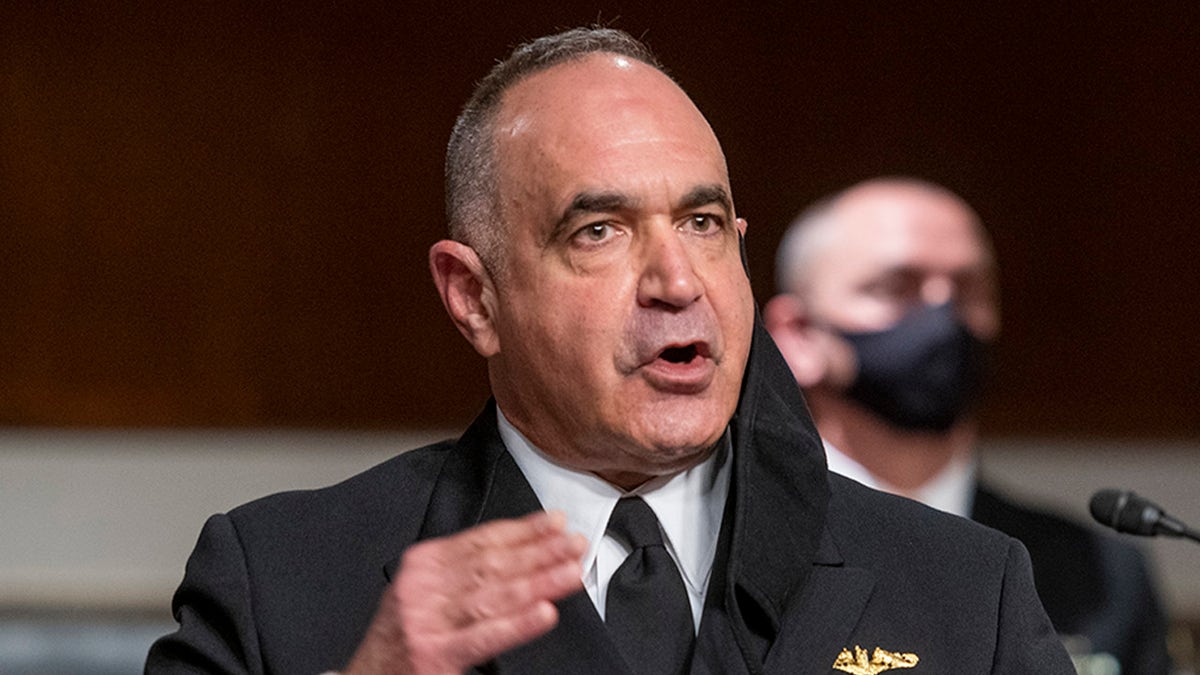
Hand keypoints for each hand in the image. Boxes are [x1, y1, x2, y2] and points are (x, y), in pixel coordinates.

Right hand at [343, 510, 586, 673]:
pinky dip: (518, 623)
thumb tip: (523, 551)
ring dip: (539, 581)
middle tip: (573, 544)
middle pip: (493, 563)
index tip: (555, 524)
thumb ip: (465, 571)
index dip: (524, 530)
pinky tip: (544, 613)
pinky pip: (485, 636)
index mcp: (424, 564)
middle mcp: (424, 587)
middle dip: (539, 552)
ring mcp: (428, 621)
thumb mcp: (424, 590)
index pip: (482, 540)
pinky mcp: (435, 654)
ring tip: (570, 572)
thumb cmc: (402, 636)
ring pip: (494, 595)